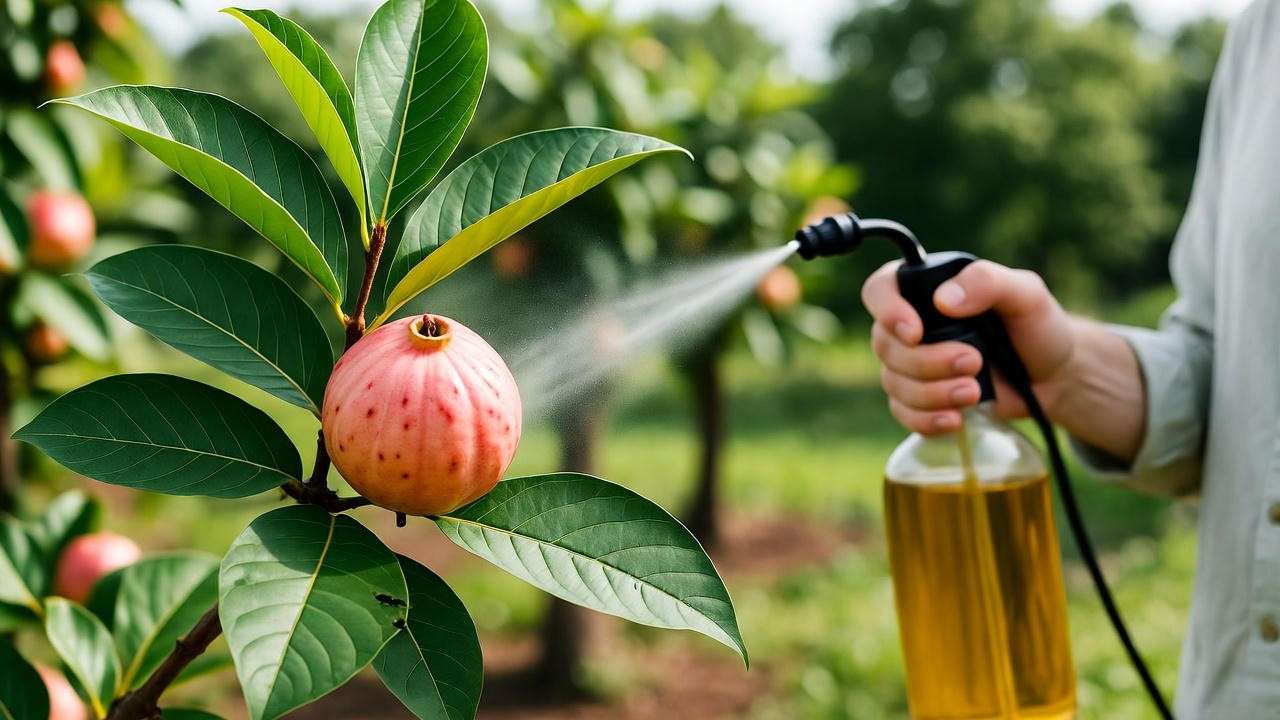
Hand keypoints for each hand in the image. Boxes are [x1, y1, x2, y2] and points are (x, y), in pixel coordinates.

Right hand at [861, 259, 1076, 433]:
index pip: (880, 290)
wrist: (1052, 376)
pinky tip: (954, 420)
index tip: (915, 333)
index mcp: (927, 289)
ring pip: (893, 382)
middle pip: (885, 345)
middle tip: (974, 362)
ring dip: (931, 393)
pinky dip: (925, 420)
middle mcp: (911, 325)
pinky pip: (903, 412)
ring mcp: (911, 364)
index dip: (887, 311)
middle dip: (927, 361)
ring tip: (974, 393)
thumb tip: (944, 300)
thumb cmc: (1037, 327)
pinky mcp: (920, 399)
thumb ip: (986, 282)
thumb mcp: (1026, 294)